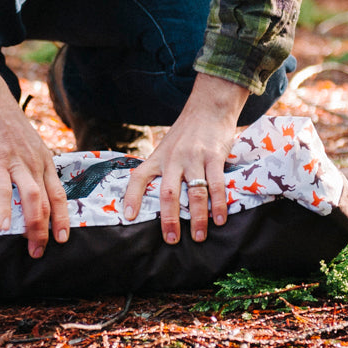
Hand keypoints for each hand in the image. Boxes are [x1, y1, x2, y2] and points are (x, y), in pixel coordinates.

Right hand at [0, 52, 69, 256]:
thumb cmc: (5, 124)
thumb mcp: (28, 144)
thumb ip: (32, 165)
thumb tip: (32, 187)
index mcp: (45, 160)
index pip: (59, 194)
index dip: (63, 218)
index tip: (63, 237)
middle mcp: (36, 163)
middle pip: (49, 202)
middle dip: (48, 230)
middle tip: (42, 251)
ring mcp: (18, 162)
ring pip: (33, 198)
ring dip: (33, 226)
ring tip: (30, 246)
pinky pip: (4, 189)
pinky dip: (5, 209)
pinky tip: (3, 227)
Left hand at [122, 73, 249, 243]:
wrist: (209, 107)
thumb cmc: (186, 132)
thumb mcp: (166, 148)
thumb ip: (161, 169)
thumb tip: (157, 199)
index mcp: (158, 158)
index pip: (138, 177)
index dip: (131, 197)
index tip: (128, 217)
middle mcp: (173, 159)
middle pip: (168, 193)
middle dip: (169, 219)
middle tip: (171, 240)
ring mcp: (194, 158)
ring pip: (194, 192)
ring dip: (196, 218)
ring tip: (199, 237)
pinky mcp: (214, 156)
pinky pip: (216, 184)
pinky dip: (218, 204)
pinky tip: (220, 219)